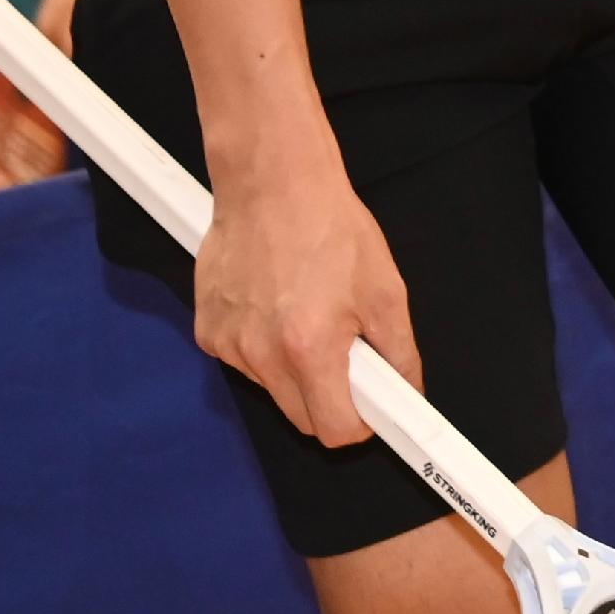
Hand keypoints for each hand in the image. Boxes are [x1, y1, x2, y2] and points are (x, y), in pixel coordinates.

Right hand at [197, 145, 418, 447]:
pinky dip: (264, 346)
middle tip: (349, 354)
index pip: (334, 430)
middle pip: (300, 417)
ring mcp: (228, 345)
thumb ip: (398, 351)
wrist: (274, 184)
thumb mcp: (385, 289)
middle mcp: (261, 355)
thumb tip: (407, 391)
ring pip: (272, 388)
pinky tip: (277, 304)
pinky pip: (244, 360)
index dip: (361, 424)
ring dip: (295, 369)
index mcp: (310, 349)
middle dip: (330, 399)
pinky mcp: (207, 331)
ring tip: (311, 311)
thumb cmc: (330, 227)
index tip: (374, 411)